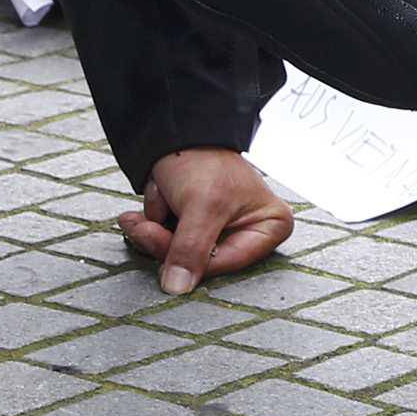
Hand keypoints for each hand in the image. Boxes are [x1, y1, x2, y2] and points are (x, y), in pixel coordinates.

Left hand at [119, 147, 292, 293]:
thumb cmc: (206, 157)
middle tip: (145, 224)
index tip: (161, 242)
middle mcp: (249, 231)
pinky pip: (167, 239)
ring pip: (177, 253)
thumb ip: (191, 249)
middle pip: (200, 261)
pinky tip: (159, 196)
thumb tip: (178, 288)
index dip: (191, 259)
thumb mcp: (202, 205)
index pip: (226, 263)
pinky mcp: (196, 224)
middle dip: (166, 239)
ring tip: (159, 195)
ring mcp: (220, 229)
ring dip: (157, 226)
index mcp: (270, 227)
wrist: (177, 128)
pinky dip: (155, 219)